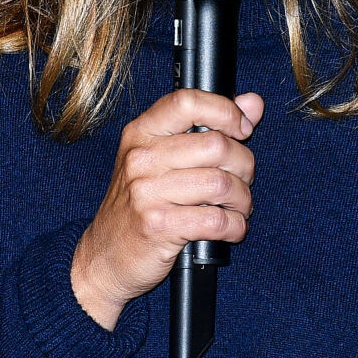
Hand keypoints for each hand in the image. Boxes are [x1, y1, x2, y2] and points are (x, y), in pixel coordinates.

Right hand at [70, 89, 263, 329]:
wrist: (104, 256)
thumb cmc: (139, 206)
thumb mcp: (163, 159)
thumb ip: (208, 127)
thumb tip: (252, 103)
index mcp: (141, 133)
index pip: (188, 101)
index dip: (225, 111)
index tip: (242, 129)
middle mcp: (141, 158)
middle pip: (216, 145)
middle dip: (244, 165)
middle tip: (242, 181)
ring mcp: (146, 193)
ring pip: (221, 184)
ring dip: (242, 200)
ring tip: (238, 208)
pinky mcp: (158, 226)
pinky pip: (216, 220)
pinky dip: (235, 227)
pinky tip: (230, 229)